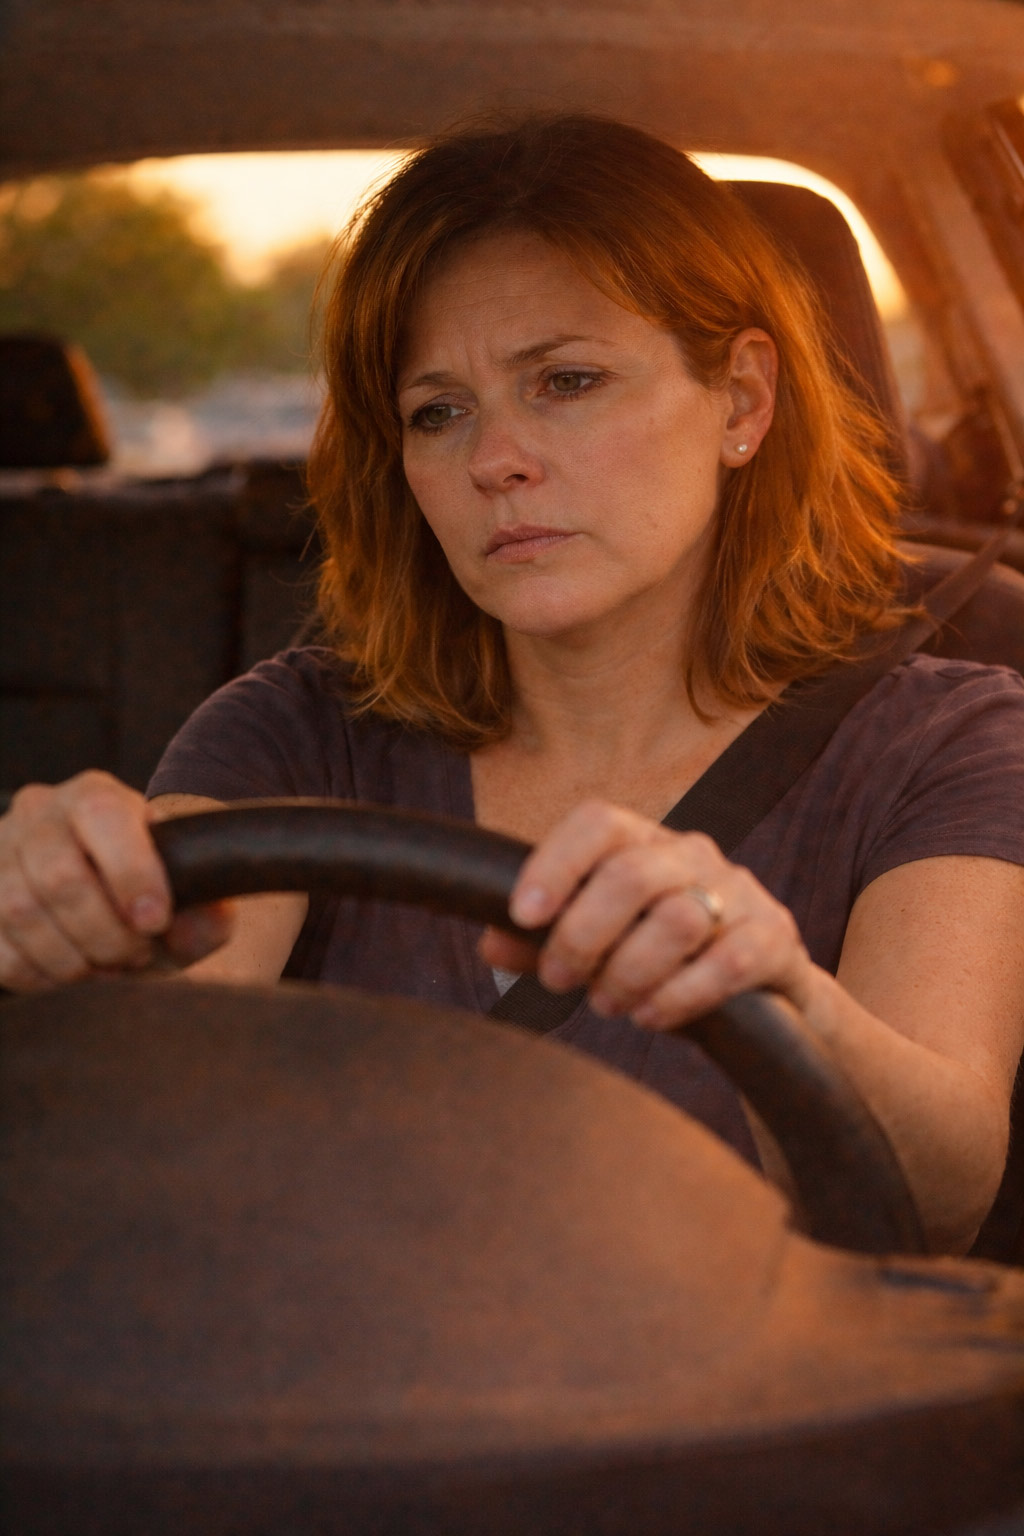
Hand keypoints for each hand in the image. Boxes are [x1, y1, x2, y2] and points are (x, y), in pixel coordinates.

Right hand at [0, 772, 231, 991]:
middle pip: (59, 876)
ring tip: (104, 962)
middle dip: (104, 933)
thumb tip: (200, 924)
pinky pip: (0, 950)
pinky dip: (40, 974)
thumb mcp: (188, 899)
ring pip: (21, 912)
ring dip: (72, 958)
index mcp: (96, 796)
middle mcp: (40, 814)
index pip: (102, 816)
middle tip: (133, 952)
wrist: (102, 891)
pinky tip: (68, 967)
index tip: (155, 920)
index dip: (129, 872)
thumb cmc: (146, 891)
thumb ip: (209, 913)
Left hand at [480, 799, 812, 1026]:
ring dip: (629, 972)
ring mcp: (739, 894)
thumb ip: (545, 943)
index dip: (555, 863)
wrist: (765, 997)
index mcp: (643, 844)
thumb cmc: (664, 962)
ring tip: (608, 1005)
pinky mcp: (774, 939)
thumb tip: (491, 943)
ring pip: (678, 919)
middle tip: (560, 980)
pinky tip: (651, 1015)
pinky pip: (728, 962)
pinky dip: (680, 995)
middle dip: (583, 935)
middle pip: (631, 874)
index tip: (522, 914)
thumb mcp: (601, 948)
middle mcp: (692, 856)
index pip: (598, 823)